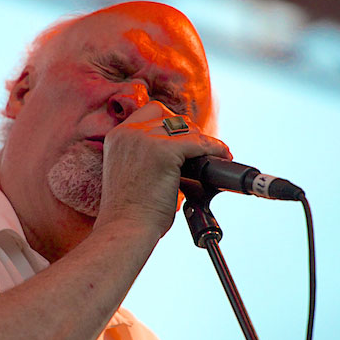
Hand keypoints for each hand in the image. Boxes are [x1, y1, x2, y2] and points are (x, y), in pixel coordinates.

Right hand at [95, 101, 230, 237]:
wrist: (125, 228)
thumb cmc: (129, 211)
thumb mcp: (129, 172)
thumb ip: (144, 155)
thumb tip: (177, 153)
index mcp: (117, 136)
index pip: (150, 112)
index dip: (169, 122)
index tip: (182, 138)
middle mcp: (128, 132)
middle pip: (169, 116)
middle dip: (186, 131)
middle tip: (197, 151)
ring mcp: (145, 139)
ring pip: (186, 128)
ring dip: (200, 140)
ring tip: (212, 154)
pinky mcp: (165, 150)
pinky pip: (199, 143)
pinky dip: (214, 148)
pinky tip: (222, 156)